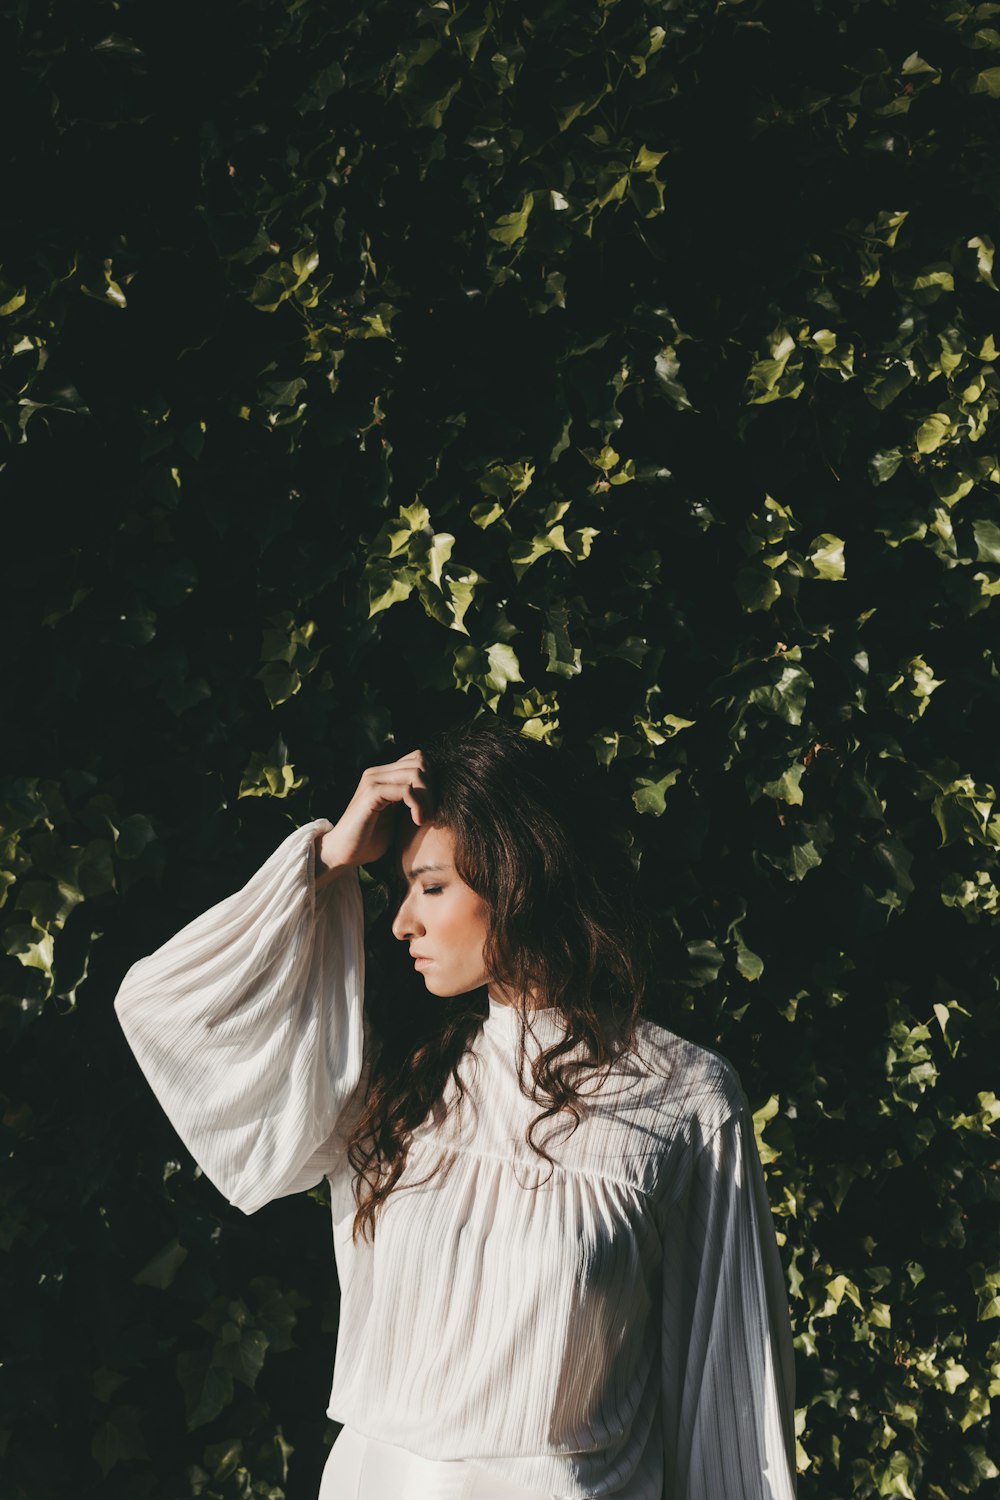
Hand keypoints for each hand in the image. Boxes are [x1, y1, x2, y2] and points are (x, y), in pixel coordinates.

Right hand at [316, 749, 433, 881]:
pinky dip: (417, 805)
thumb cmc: (370, 839)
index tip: (432, 806)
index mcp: (383, 775)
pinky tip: (418, 821)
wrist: (344, 853)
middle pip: (420, 762)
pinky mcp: (370, 794)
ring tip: (424, 819)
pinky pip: (405, 790)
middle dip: (432, 788)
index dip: (431, 780)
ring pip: (415, 773)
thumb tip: (435, 796)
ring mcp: (372, 781)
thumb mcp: (396, 816)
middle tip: (431, 813)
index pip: (418, 759)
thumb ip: (409, 801)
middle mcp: (377, 773)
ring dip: (427, 798)